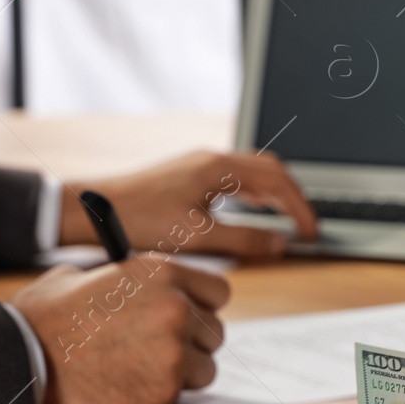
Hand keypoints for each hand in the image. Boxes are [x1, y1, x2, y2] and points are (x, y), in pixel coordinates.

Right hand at [8, 257, 230, 403]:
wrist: (22, 364)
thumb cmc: (43, 321)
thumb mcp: (78, 277)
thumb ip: (122, 280)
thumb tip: (143, 287)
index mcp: (160, 272)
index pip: (217, 291)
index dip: (202, 306)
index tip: (188, 317)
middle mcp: (176, 305)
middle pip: (215, 330)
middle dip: (192, 343)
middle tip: (158, 350)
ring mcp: (175, 347)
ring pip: (206, 365)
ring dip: (183, 372)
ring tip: (140, 370)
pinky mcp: (168, 386)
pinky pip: (186, 392)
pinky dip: (166, 394)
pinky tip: (132, 387)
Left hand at [59, 151, 317, 257]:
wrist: (95, 210)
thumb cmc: (137, 219)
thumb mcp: (196, 236)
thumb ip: (243, 239)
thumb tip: (280, 243)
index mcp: (217, 167)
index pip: (277, 179)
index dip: (300, 207)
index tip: (310, 232)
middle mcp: (211, 160)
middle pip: (271, 169)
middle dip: (294, 196)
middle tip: (306, 226)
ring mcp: (200, 165)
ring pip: (254, 172)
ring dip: (276, 195)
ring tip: (287, 222)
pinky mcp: (190, 176)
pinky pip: (237, 179)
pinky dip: (256, 196)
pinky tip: (255, 215)